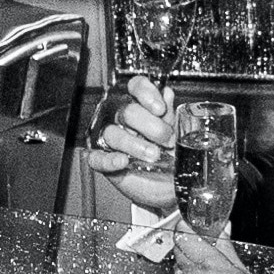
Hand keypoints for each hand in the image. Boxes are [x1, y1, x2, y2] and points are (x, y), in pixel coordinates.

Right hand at [87, 76, 177, 213]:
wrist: (170, 186)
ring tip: (154, 155)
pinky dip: (108, 159)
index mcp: (143, 109)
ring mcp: (114, 142)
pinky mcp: (105, 162)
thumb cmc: (172, 158)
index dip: (146, 93)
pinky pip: (97, 158)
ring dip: (135, 144)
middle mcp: (126, 122)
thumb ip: (170, 115)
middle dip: (151, 126)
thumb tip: (167, 93)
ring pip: (113, 133)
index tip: (160, 109)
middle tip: (167, 140)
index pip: (136, 87)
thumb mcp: (176, 136)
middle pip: (128, 111)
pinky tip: (123, 161)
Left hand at [172, 227, 263, 273]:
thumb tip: (221, 229)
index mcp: (208, 265)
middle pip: (178, 249)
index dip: (187, 226)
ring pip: (177, 267)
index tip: (191, 223)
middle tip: (204, 246)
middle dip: (188, 244)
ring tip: (208, 272)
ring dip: (188, 264)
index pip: (183, 234)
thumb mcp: (243, 272)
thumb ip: (226, 247)